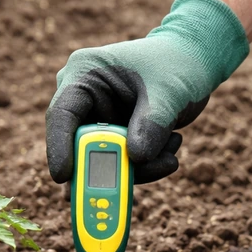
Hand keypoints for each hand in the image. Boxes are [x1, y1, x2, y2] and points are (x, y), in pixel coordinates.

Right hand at [45, 0, 248, 183]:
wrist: (193, 62)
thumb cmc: (178, 65)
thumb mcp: (169, 93)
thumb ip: (153, 123)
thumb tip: (137, 157)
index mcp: (85, 73)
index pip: (62, 114)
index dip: (58, 147)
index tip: (62, 177)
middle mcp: (85, 98)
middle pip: (81, 145)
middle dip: (108, 167)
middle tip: (126, 189)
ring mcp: (99, 119)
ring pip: (105, 160)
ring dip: (138, 168)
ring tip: (170, 154)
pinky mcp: (115, 137)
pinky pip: (123, 162)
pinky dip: (146, 165)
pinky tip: (171, 148)